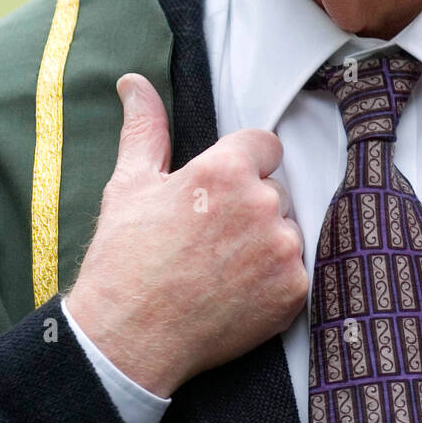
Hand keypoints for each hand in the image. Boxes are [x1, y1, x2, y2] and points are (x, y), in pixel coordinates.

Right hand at [64, 73, 308, 396]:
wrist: (126, 339)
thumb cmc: (124, 261)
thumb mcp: (130, 184)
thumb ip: (146, 128)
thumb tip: (134, 83)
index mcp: (224, 169)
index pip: (265, 145)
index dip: (243, 167)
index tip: (220, 194)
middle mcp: (260, 202)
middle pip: (277, 189)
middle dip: (252, 207)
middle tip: (211, 238)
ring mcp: (281, 247)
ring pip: (287, 229)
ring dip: (266, 243)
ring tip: (221, 268)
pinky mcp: (294, 289)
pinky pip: (297, 271)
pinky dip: (275, 282)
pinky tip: (238, 292)